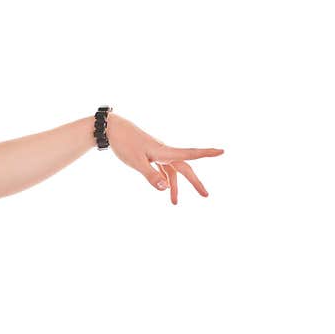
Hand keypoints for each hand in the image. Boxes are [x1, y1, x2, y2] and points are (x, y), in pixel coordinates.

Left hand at [105, 114, 223, 204]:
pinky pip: (162, 169)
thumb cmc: (124, 144)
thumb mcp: (137, 163)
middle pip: (185, 168)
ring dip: (175, 187)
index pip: (190, 154)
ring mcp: (158, 154)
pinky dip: (165, 179)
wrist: (112, 129)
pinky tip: (165, 189)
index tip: (222, 151)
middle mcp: (165, 152)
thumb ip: (151, 176)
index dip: (207, 153)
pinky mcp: (150, 156)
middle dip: (195, 182)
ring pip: (172, 171)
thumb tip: (166, 189)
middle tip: (206, 196)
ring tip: (174, 204)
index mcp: (165, 152)